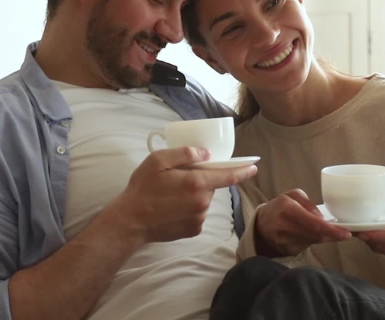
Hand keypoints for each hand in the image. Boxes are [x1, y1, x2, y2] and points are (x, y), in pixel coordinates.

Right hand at [110, 147, 257, 243]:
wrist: (130, 221)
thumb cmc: (143, 188)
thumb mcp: (158, 161)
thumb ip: (184, 154)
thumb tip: (206, 154)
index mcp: (196, 183)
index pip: (228, 176)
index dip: (242, 170)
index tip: (254, 167)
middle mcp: (202, 203)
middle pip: (211, 186)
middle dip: (201, 180)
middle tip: (179, 179)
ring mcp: (199, 219)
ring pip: (203, 200)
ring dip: (194, 195)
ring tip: (171, 195)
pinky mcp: (193, 231)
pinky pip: (197, 214)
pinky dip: (189, 209)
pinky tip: (172, 208)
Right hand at [254, 189, 351, 256]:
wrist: (260, 225)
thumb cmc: (279, 207)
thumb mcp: (291, 195)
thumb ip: (307, 202)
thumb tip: (320, 217)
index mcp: (287, 209)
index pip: (313, 223)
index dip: (331, 230)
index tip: (346, 234)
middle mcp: (284, 226)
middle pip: (316, 236)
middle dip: (333, 236)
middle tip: (345, 233)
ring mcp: (284, 241)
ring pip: (313, 242)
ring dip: (325, 239)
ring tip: (331, 233)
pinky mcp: (286, 250)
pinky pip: (306, 246)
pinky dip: (315, 242)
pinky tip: (316, 236)